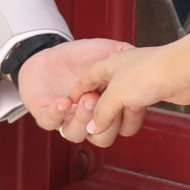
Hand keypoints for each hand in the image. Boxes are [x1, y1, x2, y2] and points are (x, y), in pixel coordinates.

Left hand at [16, 38, 131, 127]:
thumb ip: (127, 58)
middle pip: (102, 138)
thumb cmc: (83, 56)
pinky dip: (57, 113)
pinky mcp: (45, 114)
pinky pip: (49, 122)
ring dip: (83, 118)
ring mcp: (67, 119)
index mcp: (107, 109)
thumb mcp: (110, 52)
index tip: (134, 101)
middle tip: (108, 100)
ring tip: (87, 98)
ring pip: (75, 134)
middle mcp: (88, 120)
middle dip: (106, 122)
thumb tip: (143, 64)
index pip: (123, 128)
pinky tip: (64, 101)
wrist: (52, 51)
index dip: (130, 120)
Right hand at [42, 42, 189, 146]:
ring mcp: (136, 85)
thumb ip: (101, 113)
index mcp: (108, 65)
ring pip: (118, 110)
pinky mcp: (151, 95)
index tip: (68, 107)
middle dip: (100, 112)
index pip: (85, 80)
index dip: (77, 93)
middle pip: (100, 99)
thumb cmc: (151, 72)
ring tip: (126, 113)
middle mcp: (120, 74)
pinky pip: (134, 113)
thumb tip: (92, 129)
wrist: (186, 71)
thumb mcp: (116, 94)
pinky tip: (139, 113)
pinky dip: (134, 117)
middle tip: (100, 119)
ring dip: (119, 117)